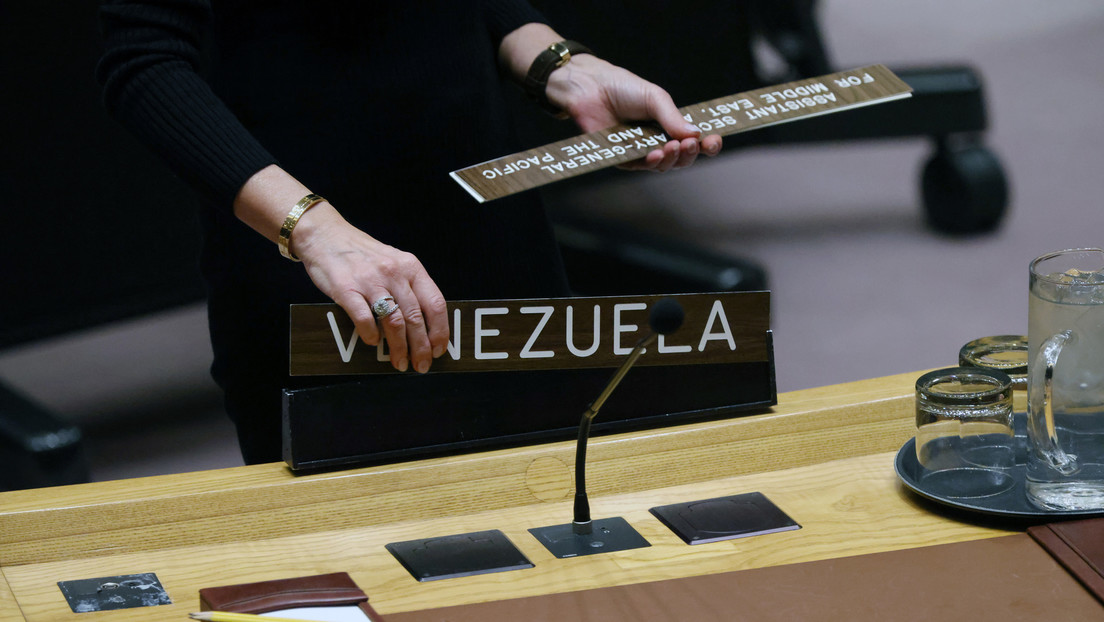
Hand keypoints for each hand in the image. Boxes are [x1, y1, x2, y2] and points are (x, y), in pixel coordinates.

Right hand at [291, 203, 449, 373]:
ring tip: (400, 363)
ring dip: (399, 348)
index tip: (439, 350)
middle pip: (415, 318)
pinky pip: (364, 319)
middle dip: (421, 347)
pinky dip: (371, 335)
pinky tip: (372, 342)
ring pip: (393, 322)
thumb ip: (410, 286)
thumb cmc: (362, 253)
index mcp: (411, 267)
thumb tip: (425, 324)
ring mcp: (370, 281)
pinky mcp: (346, 289)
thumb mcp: (394, 262)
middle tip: (421, 365)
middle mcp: (393, 273)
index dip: (440, 331)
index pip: (435, 304)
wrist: (324, 235)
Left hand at [545, 54, 722, 171]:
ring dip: (672, 159)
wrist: (590, 89)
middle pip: (682, 158)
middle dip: (690, 154)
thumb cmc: (622, 88)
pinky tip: (656, 153)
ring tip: (673, 147)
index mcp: (670, 125)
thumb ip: (673, 117)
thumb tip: (696, 135)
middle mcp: (657, 140)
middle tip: (691, 144)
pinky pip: (641, 166)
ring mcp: (640, 151)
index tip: (714, 141)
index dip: (707, 144)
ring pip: (664, 165)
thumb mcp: (655, 98)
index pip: (694, 140)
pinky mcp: (623, 159)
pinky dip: (652, 162)